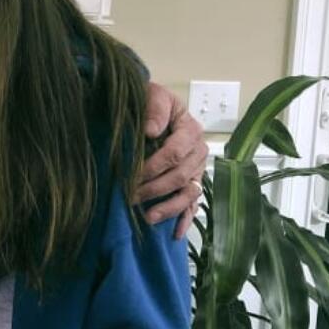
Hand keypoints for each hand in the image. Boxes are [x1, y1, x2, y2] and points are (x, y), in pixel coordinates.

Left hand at [134, 82, 207, 238]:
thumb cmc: (151, 101)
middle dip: (154, 188)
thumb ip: (155, 108)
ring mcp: (196, 170)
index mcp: (191, 129)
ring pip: (188, 193)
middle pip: (180, 175)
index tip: (132, 175)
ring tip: (148, 217)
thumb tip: (153, 131)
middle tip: (129, 196)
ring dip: (168, 207)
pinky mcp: (191, 183)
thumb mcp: (153, 94)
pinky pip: (193, 204)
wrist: (150, 107)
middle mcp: (198, 151)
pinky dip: (185, 219)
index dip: (153, 166)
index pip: (175, 152)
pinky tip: (175, 233)